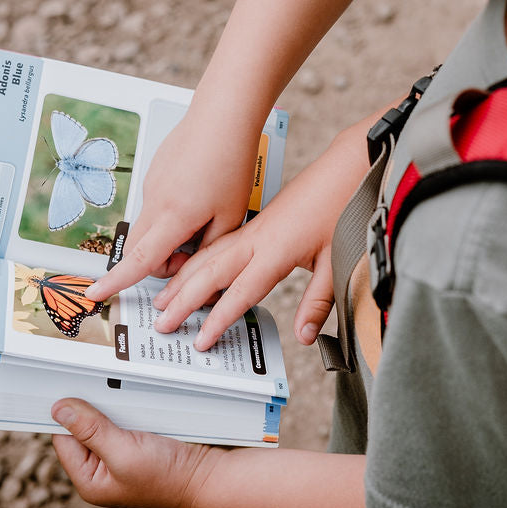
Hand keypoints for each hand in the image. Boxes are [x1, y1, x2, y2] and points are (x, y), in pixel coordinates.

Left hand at [52, 398, 218, 507]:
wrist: (206, 478)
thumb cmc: (167, 476)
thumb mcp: (123, 451)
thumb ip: (91, 430)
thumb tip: (59, 409)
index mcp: (89, 481)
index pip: (64, 439)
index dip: (66, 415)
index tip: (69, 388)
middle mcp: (102, 471)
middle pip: (83, 429)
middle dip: (91, 409)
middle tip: (98, 386)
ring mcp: (120, 459)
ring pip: (104, 423)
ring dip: (111, 408)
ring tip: (120, 397)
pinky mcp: (138, 447)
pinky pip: (124, 423)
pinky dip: (127, 411)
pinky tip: (134, 404)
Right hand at [84, 112, 259, 301]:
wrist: (222, 117)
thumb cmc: (230, 163)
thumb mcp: (231, 216)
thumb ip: (211, 249)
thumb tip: (198, 272)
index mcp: (174, 217)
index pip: (139, 260)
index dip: (116, 281)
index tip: (95, 295)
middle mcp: (155, 202)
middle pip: (140, 248)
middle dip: (159, 263)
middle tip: (192, 255)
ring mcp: (152, 186)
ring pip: (149, 227)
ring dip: (168, 237)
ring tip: (204, 218)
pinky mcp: (155, 174)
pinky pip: (156, 205)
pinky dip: (171, 215)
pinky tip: (199, 196)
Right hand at [155, 124, 372, 350]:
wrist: (344, 168)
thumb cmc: (341, 207)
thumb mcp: (337, 261)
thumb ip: (317, 302)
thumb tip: (305, 335)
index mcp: (276, 249)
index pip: (241, 291)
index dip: (220, 318)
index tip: (203, 340)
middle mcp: (257, 238)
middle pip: (210, 271)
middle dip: (183, 298)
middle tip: (162, 321)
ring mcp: (253, 227)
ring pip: (207, 254)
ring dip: (182, 277)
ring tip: (163, 297)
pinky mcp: (255, 221)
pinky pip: (216, 243)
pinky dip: (195, 257)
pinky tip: (187, 266)